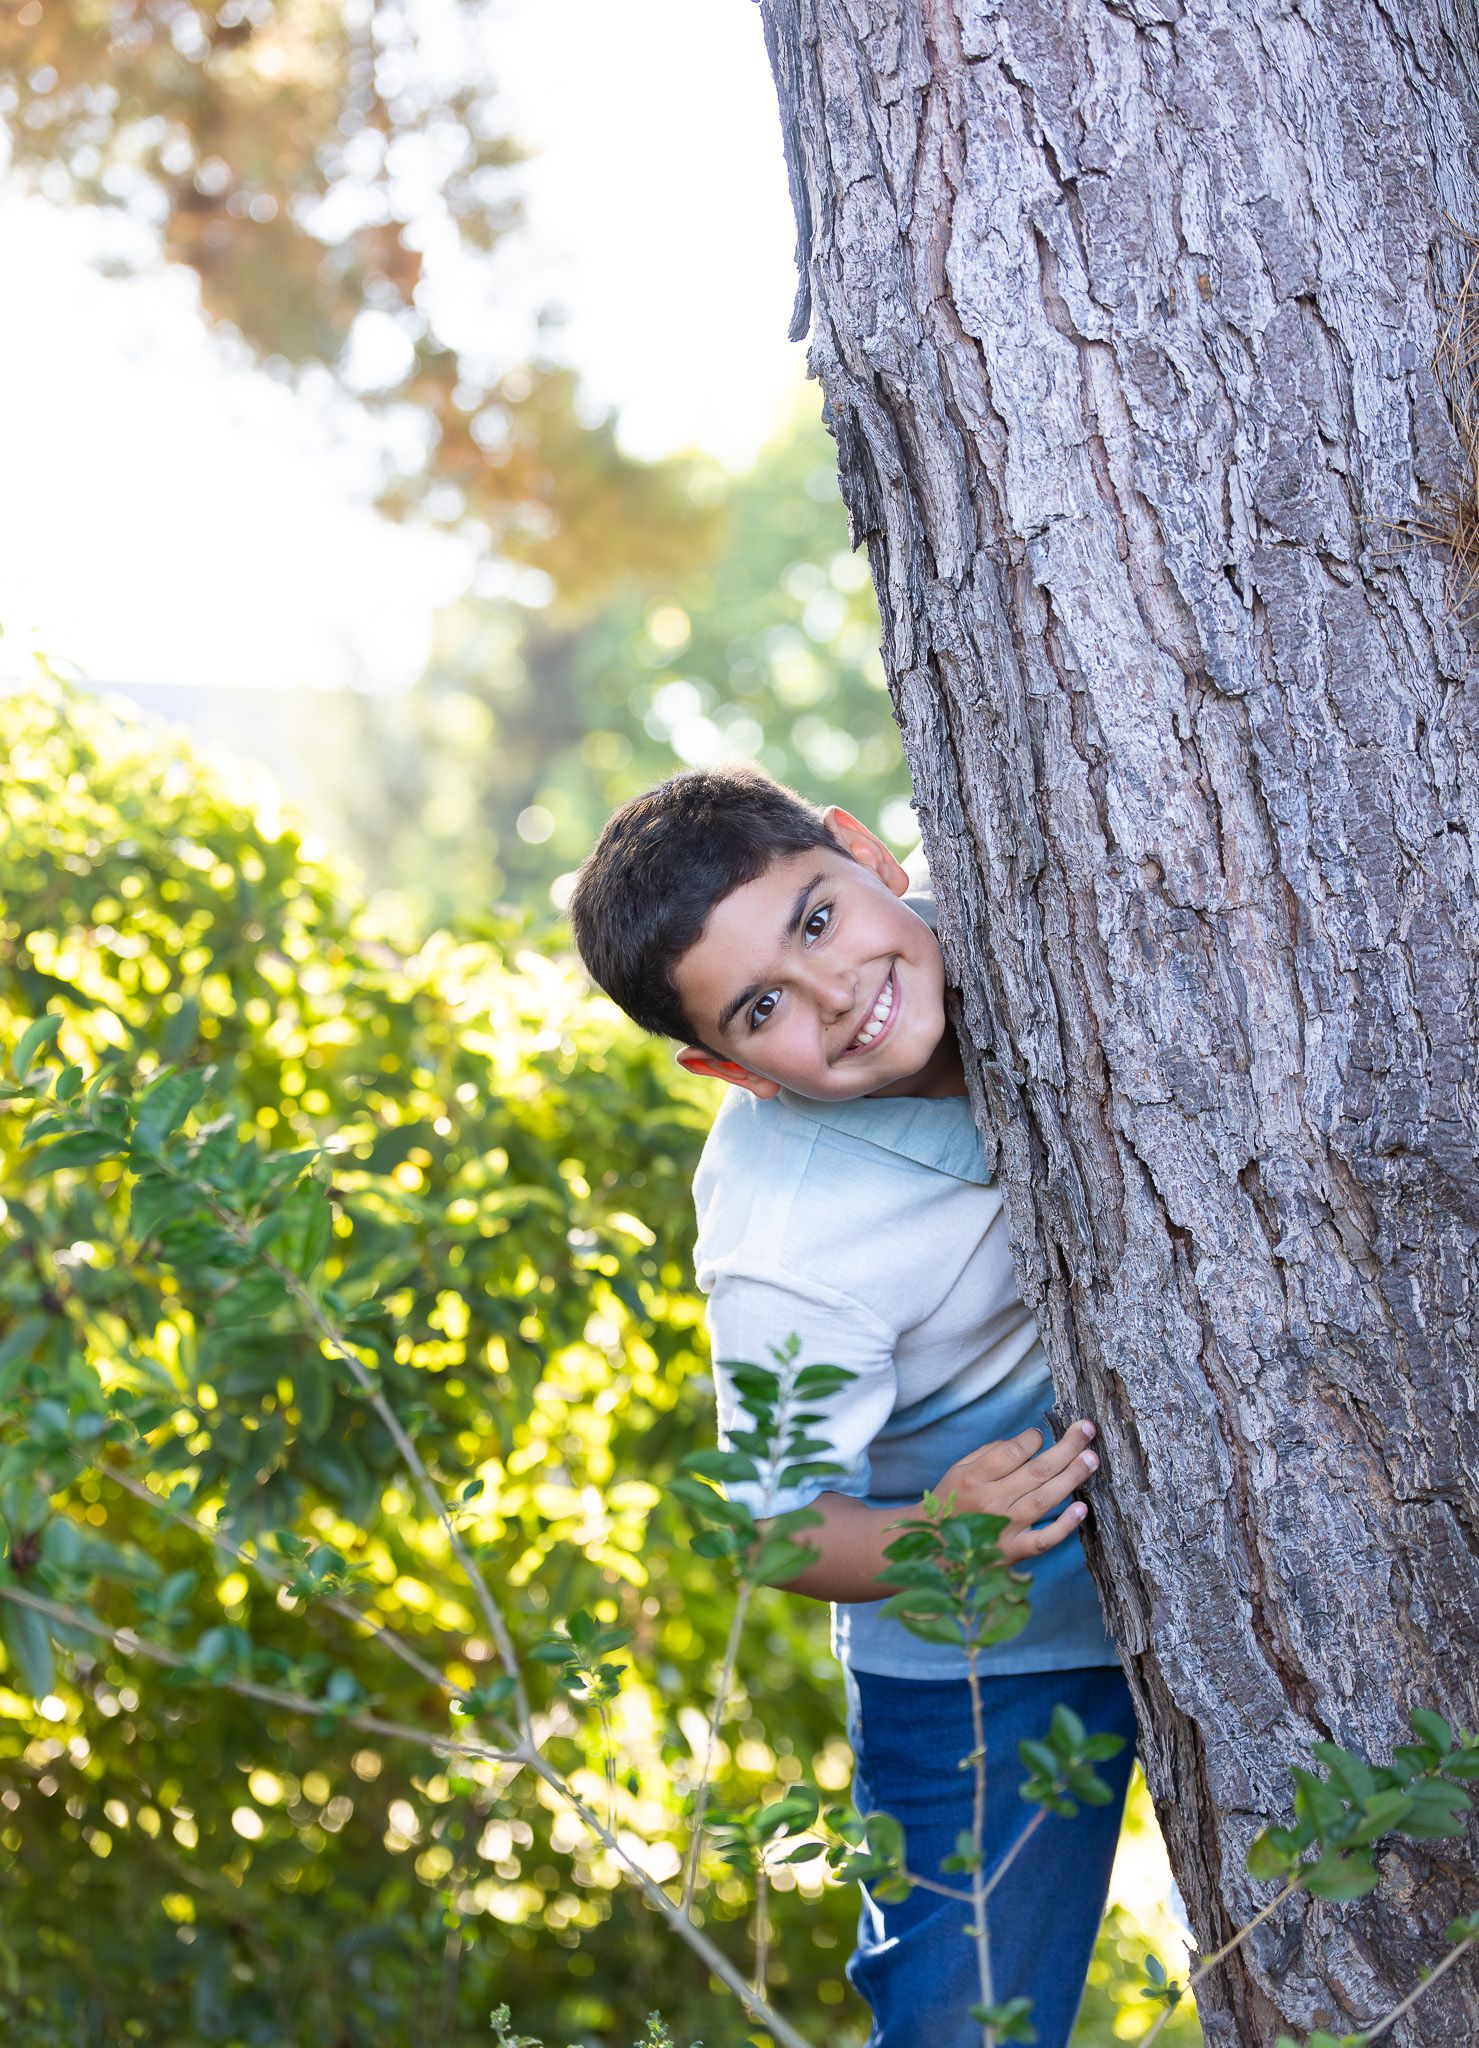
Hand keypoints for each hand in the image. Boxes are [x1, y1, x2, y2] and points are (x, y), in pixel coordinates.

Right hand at [934, 1421, 1098, 1561]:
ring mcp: (1004, 1528)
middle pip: (1036, 1471)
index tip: (1040, 1435)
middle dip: (1067, 1447)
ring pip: (1045, 1500)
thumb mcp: (959, 1469)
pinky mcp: (1014, 1552)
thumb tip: (1028, 1442)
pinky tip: (1082, 1509)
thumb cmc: (952, 1501)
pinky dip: (1064, 1526)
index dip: (1032, 1438)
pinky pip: (1043, 1540)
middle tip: (1088, 1430)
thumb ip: (990, 1453)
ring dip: (1072, 1478)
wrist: (935, 1549)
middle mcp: (991, 1501)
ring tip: (1092, 1459)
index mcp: (974, 1477)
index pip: (1011, 1452)